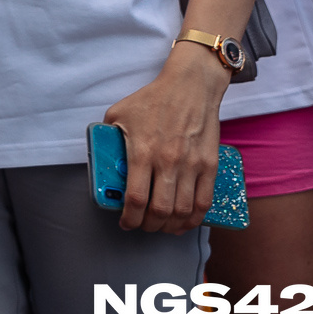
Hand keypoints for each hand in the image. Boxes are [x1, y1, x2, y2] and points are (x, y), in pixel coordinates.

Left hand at [103, 44, 228, 232]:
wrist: (190, 86)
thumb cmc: (153, 99)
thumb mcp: (118, 113)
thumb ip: (108, 137)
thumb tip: (102, 157)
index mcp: (141, 152)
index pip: (135, 199)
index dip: (129, 218)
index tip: (125, 223)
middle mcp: (167, 162)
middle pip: (159, 211)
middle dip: (148, 226)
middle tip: (143, 226)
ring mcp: (191, 165)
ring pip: (182, 210)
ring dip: (170, 226)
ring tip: (162, 226)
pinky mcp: (210, 165)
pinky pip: (204, 202)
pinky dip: (194, 219)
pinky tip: (184, 222)